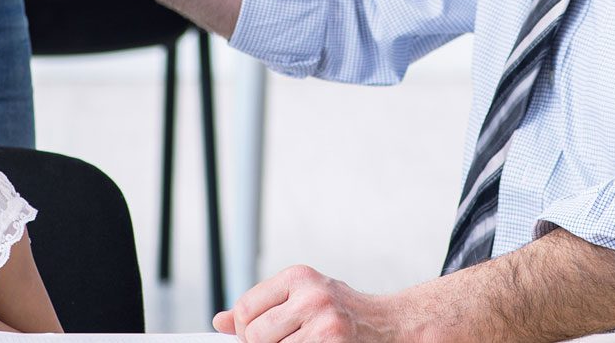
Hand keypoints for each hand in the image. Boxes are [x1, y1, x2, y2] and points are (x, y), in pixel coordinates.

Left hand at [213, 266, 405, 342]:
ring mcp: (324, 325)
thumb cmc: (345, 312)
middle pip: (254, 335)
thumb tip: (220, 321)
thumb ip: (264, 305)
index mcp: (300, 278)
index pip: (246, 308)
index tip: (253, 338)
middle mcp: (312, 297)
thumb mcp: (305, 296)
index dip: (243, 330)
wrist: (393, 325)